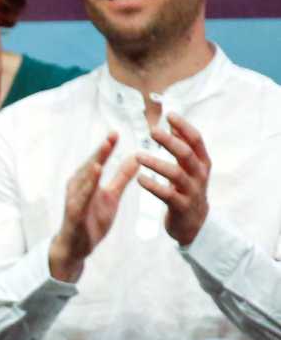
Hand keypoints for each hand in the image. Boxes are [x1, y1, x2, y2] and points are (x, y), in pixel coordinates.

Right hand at [49, 133, 138, 281]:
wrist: (76, 247)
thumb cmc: (91, 220)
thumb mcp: (111, 197)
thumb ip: (121, 178)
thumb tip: (135, 158)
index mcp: (86, 181)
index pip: (98, 160)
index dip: (107, 147)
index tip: (116, 132)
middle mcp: (77, 186)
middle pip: (91, 164)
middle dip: (102, 149)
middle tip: (113, 133)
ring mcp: (74, 198)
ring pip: (85, 177)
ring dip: (95, 161)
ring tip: (105, 148)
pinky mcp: (74, 211)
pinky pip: (82, 195)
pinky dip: (88, 183)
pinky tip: (96, 172)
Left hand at [135, 113, 210, 245]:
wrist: (194, 224)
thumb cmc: (188, 189)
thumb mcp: (189, 168)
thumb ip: (183, 147)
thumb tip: (172, 124)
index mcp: (202, 162)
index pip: (196, 140)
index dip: (184, 127)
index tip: (169, 115)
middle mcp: (200, 175)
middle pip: (186, 154)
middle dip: (170, 141)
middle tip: (152, 131)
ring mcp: (192, 191)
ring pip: (176, 174)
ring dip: (156, 163)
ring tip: (138, 156)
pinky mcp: (181, 206)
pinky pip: (167, 194)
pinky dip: (153, 186)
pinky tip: (140, 179)